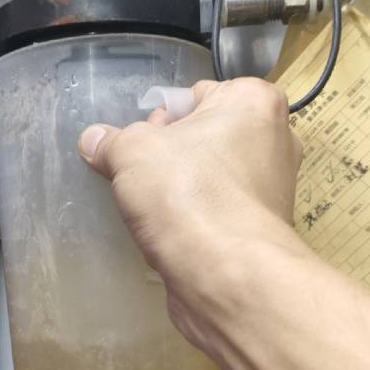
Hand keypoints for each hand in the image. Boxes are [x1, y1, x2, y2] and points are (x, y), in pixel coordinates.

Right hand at [78, 78, 303, 362]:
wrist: (224, 274)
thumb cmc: (186, 193)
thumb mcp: (131, 152)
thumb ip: (111, 141)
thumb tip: (93, 140)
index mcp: (255, 103)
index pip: (197, 95)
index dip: (162, 117)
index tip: (143, 143)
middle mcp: (275, 141)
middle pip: (205, 137)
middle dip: (171, 154)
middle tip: (143, 176)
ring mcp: (273, 190)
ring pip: (210, 178)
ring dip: (180, 191)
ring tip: (152, 209)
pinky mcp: (262, 231)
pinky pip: (218, 213)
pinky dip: (195, 221)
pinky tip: (170, 235)